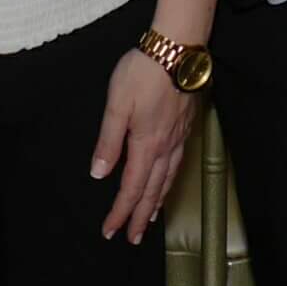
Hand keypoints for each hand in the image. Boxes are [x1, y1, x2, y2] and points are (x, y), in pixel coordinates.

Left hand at [89, 47, 195, 243]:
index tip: (109, 231)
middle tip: (132, 238)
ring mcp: (179, 136)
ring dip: (157, 201)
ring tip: (150, 218)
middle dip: (140, 216)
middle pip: (152, 190)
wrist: (178, 47)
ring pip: (168, 178)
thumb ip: (108, 140)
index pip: (131, 187)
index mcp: (146, 143)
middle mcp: (166, 146)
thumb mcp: (117, 104)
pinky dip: (170, 180)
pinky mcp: (186, 125)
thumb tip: (99, 173)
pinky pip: (178, 163)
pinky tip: (167, 179)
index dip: (120, 212)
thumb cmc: (144, 71)